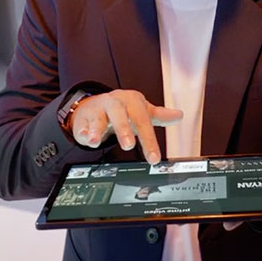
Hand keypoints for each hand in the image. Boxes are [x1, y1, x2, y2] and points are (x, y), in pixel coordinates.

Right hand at [67, 90, 181, 163]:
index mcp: (133, 102)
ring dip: (97, 130)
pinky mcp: (85, 117)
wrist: (98, 103)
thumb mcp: (142, 111)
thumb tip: (179, 115)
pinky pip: (83, 124)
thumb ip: (159, 115)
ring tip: (95, 142)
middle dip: (124, 130)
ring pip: (99, 118)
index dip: (149, 140)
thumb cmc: (124, 110)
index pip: (143, 121)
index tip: (153, 158)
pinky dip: (82, 131)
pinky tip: (83, 138)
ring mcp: (99, 110)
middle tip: (128, 146)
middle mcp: (116, 104)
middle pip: (120, 115)